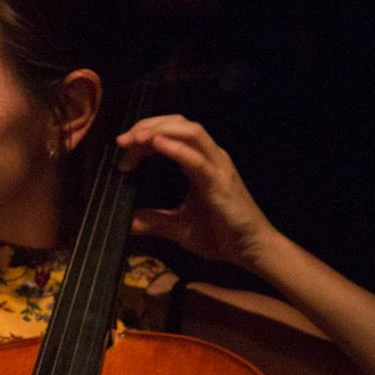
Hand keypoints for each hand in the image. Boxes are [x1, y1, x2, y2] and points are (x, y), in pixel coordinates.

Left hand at [116, 115, 274, 269]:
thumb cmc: (221, 236)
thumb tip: (126, 221)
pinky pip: (197, 160)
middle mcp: (211, 158)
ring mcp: (218, 167)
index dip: (146, 133)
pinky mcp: (221, 183)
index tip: (123, 148)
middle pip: (180, 124)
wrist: (252, 250)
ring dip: (161, 130)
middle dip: (149, 125)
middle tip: (123, 140)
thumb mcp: (178, 228)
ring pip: (191, 132)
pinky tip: (157, 145)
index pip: (172, 133)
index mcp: (200, 162)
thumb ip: (153, 221)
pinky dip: (176, 149)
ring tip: (136, 138)